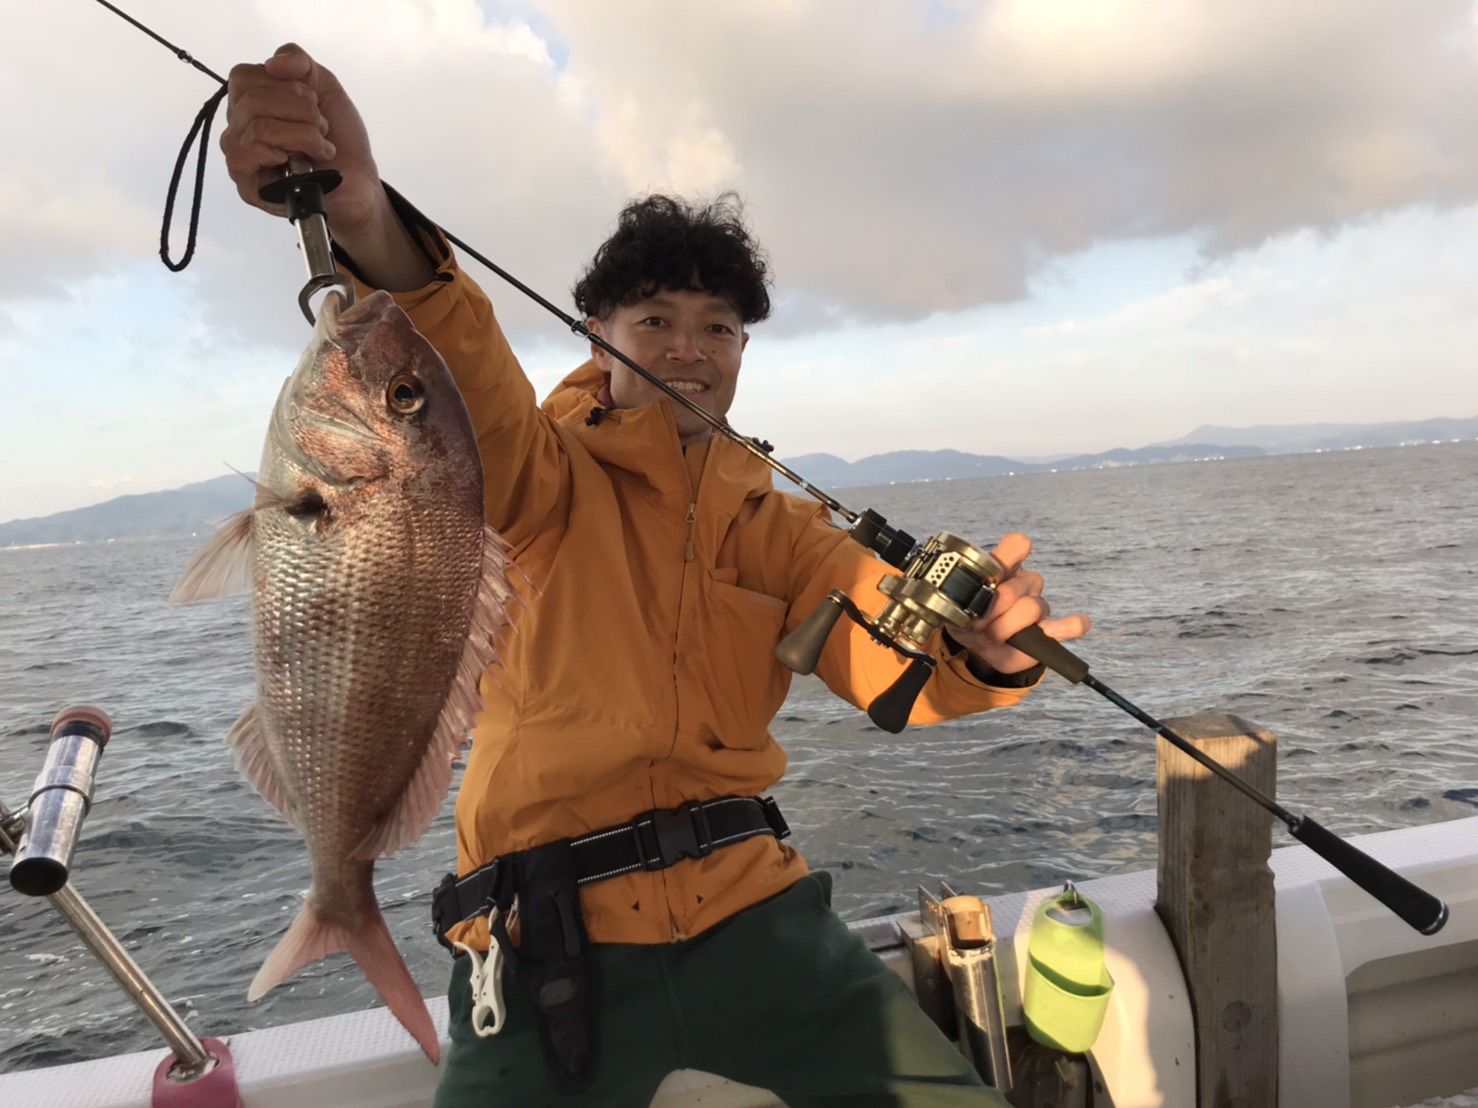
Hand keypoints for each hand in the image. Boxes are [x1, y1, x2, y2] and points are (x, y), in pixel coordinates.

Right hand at [221, 43, 382, 234]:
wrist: (360, 182)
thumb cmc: (340, 140)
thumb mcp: (325, 87)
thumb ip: (299, 62)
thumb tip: (273, 63)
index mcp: (250, 101)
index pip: (244, 76)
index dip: (287, 86)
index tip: (314, 103)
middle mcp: (238, 126)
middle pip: (253, 100)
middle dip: (302, 112)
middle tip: (322, 129)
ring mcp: (240, 156)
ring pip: (258, 127)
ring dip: (302, 135)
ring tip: (320, 147)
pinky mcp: (247, 186)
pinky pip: (245, 155)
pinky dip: (279, 152)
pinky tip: (297, 162)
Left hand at [945, 532, 1090, 675]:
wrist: (976, 648)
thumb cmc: (968, 619)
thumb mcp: (954, 606)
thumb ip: (960, 595)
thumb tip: (968, 599)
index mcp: (1003, 567)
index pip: (1017, 546)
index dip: (1004, 561)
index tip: (986, 582)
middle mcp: (1024, 582)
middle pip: (1013, 590)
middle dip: (990, 612)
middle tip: (976, 623)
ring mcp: (1039, 605)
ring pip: (1033, 608)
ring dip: (1006, 627)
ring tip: (992, 635)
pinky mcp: (1052, 631)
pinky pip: (1075, 624)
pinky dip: (1068, 626)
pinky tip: (1050, 631)